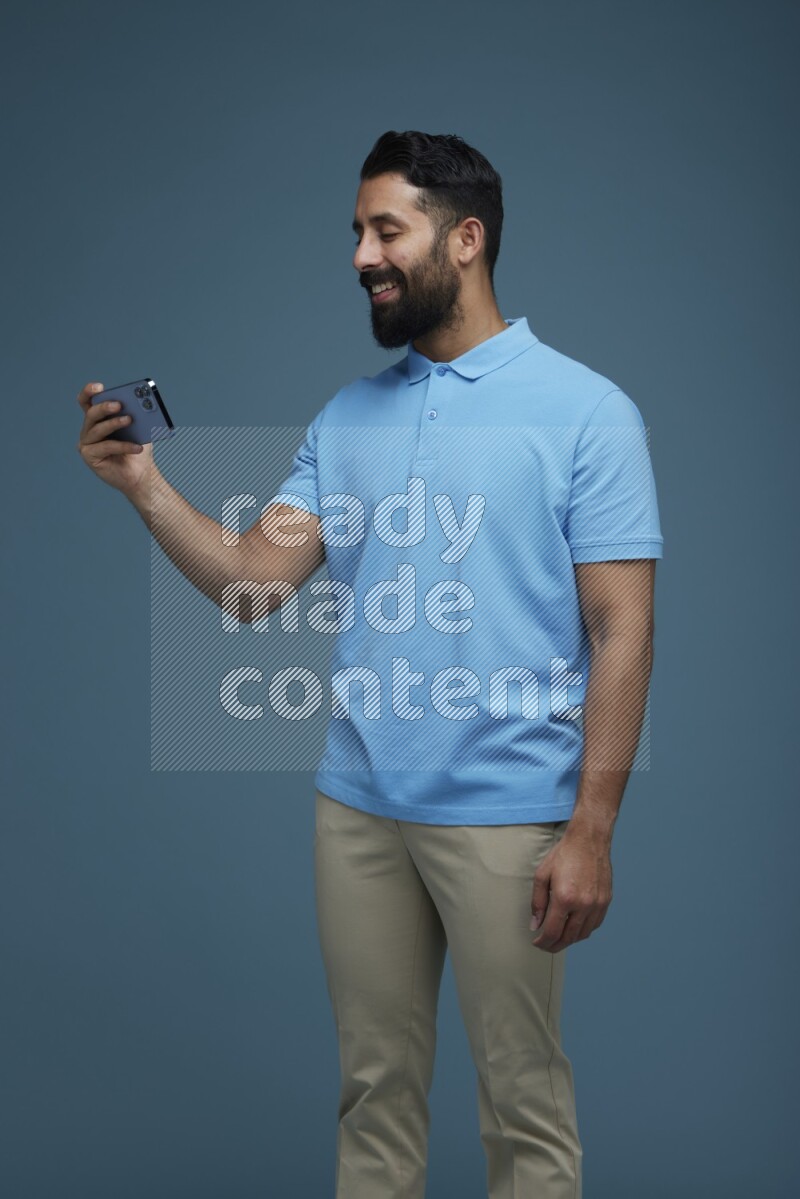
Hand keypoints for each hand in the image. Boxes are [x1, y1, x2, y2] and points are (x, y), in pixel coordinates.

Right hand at [76, 381, 152, 494]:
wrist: (142, 475)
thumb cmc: (138, 449)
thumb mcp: (139, 429)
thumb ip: (137, 416)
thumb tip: (140, 404)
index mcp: (98, 419)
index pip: (87, 401)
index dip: (89, 392)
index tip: (99, 387)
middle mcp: (89, 429)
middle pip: (91, 413)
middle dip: (104, 407)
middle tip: (119, 404)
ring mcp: (87, 443)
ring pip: (97, 429)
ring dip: (114, 423)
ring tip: (130, 420)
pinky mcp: (90, 457)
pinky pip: (106, 447)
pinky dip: (123, 446)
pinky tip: (137, 447)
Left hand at [529, 824, 612, 952]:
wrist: (589, 840)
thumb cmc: (565, 854)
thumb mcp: (542, 875)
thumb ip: (538, 902)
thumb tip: (536, 924)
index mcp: (564, 898)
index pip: (552, 932)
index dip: (543, 942)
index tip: (537, 942)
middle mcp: (583, 905)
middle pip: (568, 937)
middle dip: (554, 945)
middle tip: (546, 945)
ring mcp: (597, 904)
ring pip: (583, 934)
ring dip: (569, 940)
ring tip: (559, 938)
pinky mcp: (606, 901)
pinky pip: (594, 925)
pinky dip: (583, 931)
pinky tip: (574, 927)